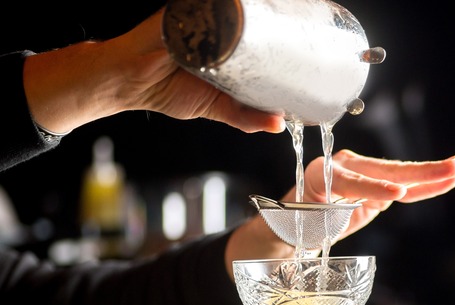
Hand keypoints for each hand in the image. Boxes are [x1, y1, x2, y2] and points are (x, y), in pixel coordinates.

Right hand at [23, 8, 285, 134]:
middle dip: (280, 20)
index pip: (262, 37)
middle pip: (255, 17)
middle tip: (305, 33)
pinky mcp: (184, 10)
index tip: (311, 45)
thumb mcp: (216, 106)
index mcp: (228, 47)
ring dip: (259, 8)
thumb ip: (246, 117)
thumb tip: (279, 125)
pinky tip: (248, 4)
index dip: (285, 38)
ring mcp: (201, 14)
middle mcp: (217, 26)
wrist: (125, 81)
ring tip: (284, 11)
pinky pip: (213, 3)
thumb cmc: (165, 89)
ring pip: (240, 8)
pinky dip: (231, 4)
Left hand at [282, 149, 454, 239]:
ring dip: (430, 174)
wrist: (294, 226)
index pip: (351, 180)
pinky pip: (404, 188)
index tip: (395, 194)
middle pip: (384, 170)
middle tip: (447, 169)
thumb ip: (332, 215)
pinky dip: (425, 187)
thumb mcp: (308, 225)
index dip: (374, 188)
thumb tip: (375, 205)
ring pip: (399, 176)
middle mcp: (345, 167)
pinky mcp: (376, 186)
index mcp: (321, 173)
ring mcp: (363, 174)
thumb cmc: (296, 225)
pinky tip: (447, 180)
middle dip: (417, 172)